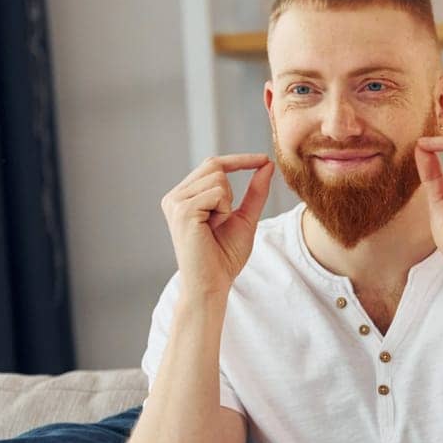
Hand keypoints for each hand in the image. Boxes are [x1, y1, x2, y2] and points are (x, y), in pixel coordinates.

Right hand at [159, 154, 273, 295]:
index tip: (264, 159)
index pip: (212, 164)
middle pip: (215, 167)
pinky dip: (224, 211)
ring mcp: (175, 201)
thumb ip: (255, 192)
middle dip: (230, 192)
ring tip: (215, 227)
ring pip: (218, 178)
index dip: (239, 160)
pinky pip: (217, 193)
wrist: (212, 283)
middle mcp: (175, 196)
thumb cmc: (225, 256)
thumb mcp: (244, 218)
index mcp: (185, 196)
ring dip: (227, 204)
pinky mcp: (182, 209)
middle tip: (223, 220)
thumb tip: (267, 165)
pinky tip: (212, 228)